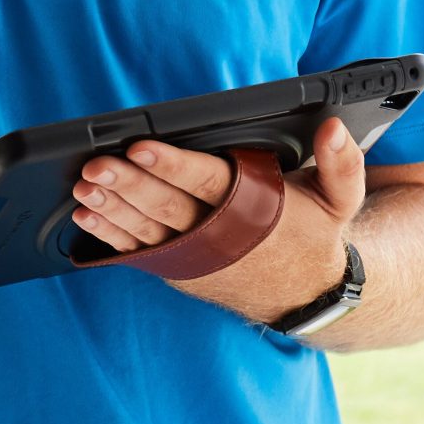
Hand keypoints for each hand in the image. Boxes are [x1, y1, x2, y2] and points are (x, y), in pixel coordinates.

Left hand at [70, 114, 367, 321]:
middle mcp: (218, 234)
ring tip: (83, 188)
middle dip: (128, 185)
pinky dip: (111, 235)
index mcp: (252, 208)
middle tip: (96, 166)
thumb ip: (341, 162)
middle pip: (167, 206)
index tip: (141, 147)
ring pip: (147, 230)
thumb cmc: (313, 235)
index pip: (207, 181)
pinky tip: (85, 216)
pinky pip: (140, 252)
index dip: (172, 164)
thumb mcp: (340, 199)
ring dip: (112, 209)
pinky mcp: (178, 268)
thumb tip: (336, 127)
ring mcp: (195, 255)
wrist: (304, 296)